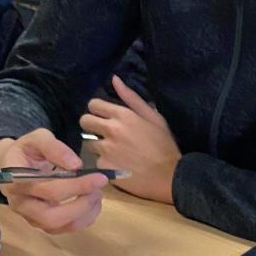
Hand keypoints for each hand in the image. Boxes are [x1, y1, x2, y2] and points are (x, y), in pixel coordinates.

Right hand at [0, 130, 106, 233]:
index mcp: (14, 180)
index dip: (75, 186)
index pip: (46, 189)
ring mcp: (30, 217)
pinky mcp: (41, 224)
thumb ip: (55, 148)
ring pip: (58, 226)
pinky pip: (65, 229)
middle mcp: (19, 203)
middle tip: (98, 189)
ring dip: (84, 214)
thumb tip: (76, 165)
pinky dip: (84, 219)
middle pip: (51, 215)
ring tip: (97, 195)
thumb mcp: (38, 138)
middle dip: (81, 205)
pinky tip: (93, 204)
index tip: (99, 178)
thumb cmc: (29, 151)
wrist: (17, 164)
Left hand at [79, 75, 180, 202]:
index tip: (104, 118)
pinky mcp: (105, 167)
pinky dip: (106, 164)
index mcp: (122, 115)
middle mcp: (111, 129)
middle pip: (85, 122)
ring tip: (114, 153)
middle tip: (104, 134)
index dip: (97, 111)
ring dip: (99, 147)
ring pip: (90, 143)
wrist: (170, 176)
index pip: (93, 105)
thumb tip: (114, 79)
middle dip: (92, 126)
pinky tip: (118, 167)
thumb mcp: (154, 117)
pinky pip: (97, 162)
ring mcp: (106, 149)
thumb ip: (132, 98)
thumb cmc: (165, 146)